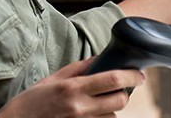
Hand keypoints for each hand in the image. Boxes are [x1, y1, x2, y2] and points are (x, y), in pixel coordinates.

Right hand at [0, 58, 144, 117]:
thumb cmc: (31, 101)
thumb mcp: (53, 79)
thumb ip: (79, 68)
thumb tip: (102, 58)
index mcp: (73, 89)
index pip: (113, 79)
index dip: (132, 76)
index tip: (139, 74)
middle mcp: (79, 108)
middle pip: (120, 100)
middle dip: (124, 93)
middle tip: (120, 88)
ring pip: (113, 116)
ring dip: (111, 109)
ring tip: (98, 103)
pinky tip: (92, 114)